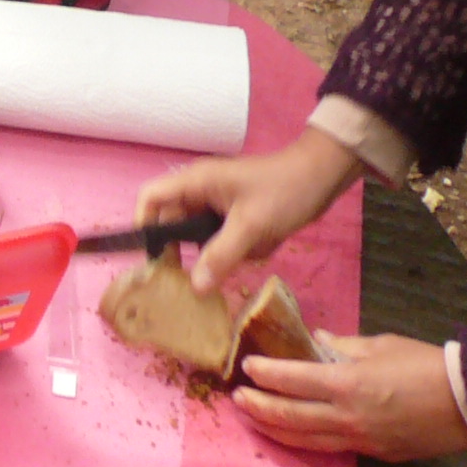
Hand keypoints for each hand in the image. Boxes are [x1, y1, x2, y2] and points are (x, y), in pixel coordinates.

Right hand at [135, 128, 364, 288]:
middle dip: (191, 249)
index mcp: (195, 182)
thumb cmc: (282, 191)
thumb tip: (195, 288)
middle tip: (198, 276)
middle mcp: (201, 192)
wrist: (322, 177)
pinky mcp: (237, 216)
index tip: (154, 259)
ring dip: (222, 251)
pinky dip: (241, 249)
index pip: (151, 198)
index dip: (144, 226)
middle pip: (176, 224)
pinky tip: (262, 247)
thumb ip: (220, 255)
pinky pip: (225, 240)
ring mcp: (219, 204)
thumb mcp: (250, 225)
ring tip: (245, 253)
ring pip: (203, 237)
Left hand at [235, 334, 466, 461]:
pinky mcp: (375, 454)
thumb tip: (316, 342)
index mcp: (348, 384)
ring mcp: (361, 440)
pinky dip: (308, 441)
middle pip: (291, 416)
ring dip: (276, 430)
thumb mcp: (381, 345)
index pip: (293, 380)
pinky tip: (296, 434)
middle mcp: (348, 417)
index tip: (246, 366)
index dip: (266, 374)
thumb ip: (343, 346)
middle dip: (259, 407)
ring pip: (307, 440)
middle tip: (237, 398)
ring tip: (254, 419)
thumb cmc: (426, 366)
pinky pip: (333, 448)